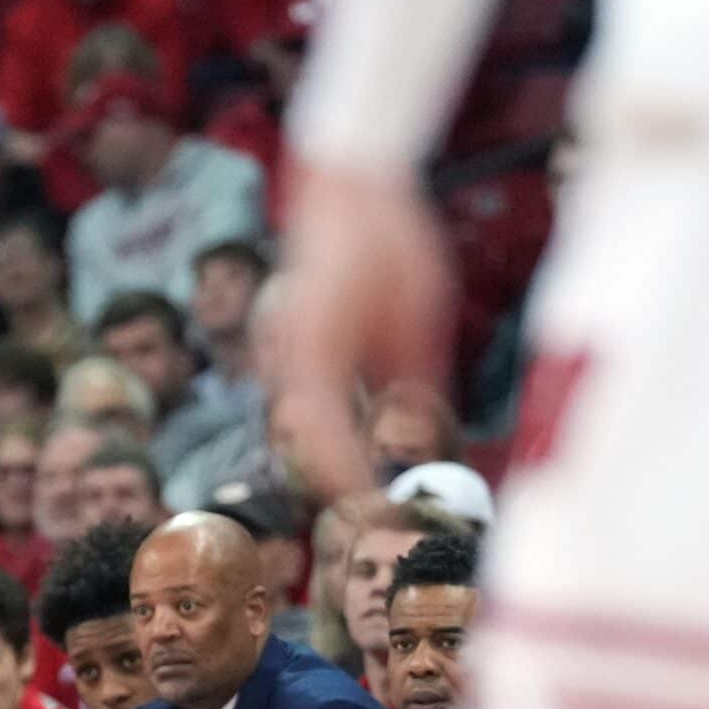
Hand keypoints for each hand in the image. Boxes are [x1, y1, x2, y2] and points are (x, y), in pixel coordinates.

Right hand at [275, 163, 454, 502]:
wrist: (349, 191)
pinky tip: (355, 450)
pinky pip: (309, 403)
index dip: (353, 481)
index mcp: (318, 352)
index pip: (328, 438)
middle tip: (378, 517)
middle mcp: (291, 359)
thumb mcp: (419, 313)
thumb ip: (416, 375)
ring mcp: (287, 353)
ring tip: (369, 496)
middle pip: (309, 440)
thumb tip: (422, 432)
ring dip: (332, 459)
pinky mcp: (294, 346)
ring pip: (304, 426)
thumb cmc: (388, 243)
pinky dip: (331, 431)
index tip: (381, 511)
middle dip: (339, 481)